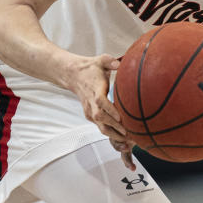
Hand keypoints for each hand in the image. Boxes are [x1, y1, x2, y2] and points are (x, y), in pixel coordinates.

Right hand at [64, 53, 136, 169]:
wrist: (72, 75)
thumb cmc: (90, 68)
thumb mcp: (100, 60)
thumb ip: (110, 61)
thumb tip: (120, 62)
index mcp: (95, 89)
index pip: (101, 102)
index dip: (111, 111)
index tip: (121, 117)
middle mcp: (91, 102)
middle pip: (100, 118)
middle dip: (114, 127)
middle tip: (129, 134)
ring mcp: (89, 110)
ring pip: (100, 126)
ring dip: (113, 134)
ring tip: (127, 141)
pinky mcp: (89, 115)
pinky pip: (99, 127)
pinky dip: (110, 133)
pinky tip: (121, 138)